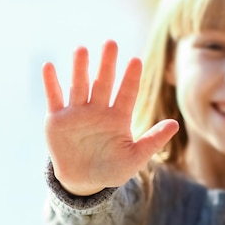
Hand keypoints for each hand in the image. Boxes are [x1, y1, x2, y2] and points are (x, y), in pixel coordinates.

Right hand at [42, 40, 178, 195]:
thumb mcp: (135, 158)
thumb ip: (153, 141)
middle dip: (107, 64)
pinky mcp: (57, 119)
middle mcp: (98, 110)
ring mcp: (77, 112)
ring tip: (81, 49)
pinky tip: (49, 66)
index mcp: (118, 117)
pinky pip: (54, 97)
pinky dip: (51, 83)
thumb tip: (175, 124)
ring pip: (79, 85)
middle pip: (103, 82)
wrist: (83, 182)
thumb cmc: (112, 169)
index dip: (131, 78)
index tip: (136, 60)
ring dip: (79, 68)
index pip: (127, 93)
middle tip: (111, 42)